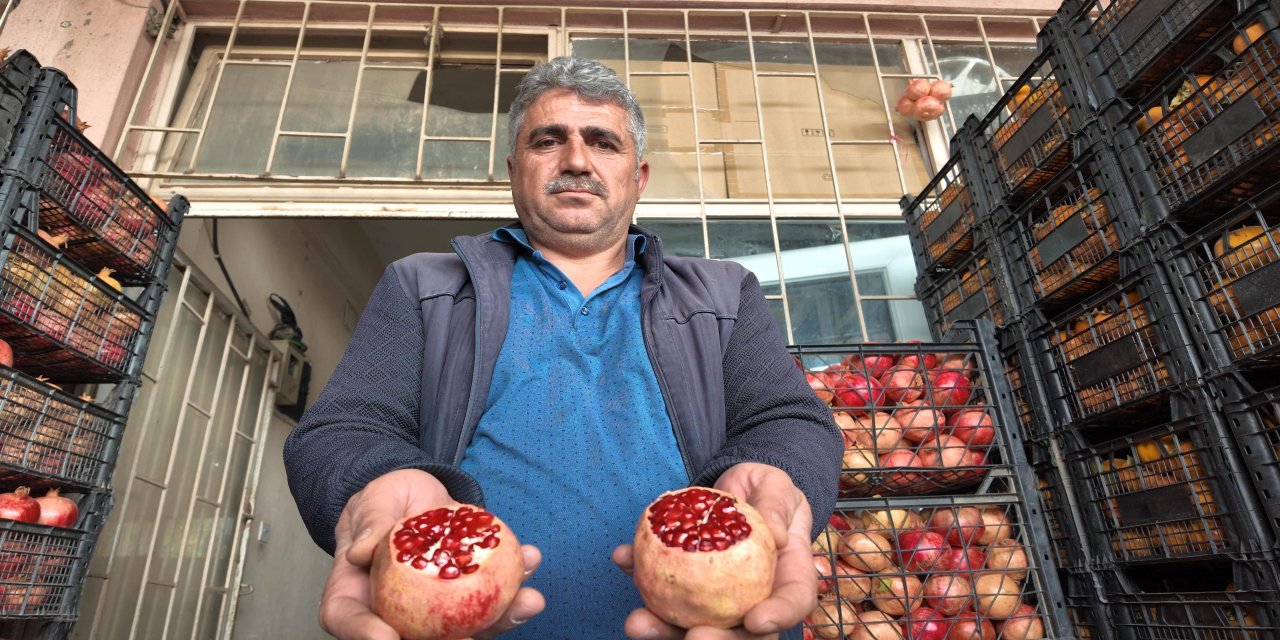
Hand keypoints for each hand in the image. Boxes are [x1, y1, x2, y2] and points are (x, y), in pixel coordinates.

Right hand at [318, 469, 545, 638]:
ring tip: (528, 600)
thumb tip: (361, 551)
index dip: (365, 636)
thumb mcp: (372, 502)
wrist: (414, 497)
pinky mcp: (469, 592)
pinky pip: (494, 595)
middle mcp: (396, 613)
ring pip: (467, 627)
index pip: (351, 624)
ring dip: (502, 618)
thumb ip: (369, 523)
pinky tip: (531, 560)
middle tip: (472, 638)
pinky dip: (516, 580)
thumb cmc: (382, 504)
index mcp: (355, 597)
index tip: (390, 638)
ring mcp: (437, 609)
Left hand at [612, 463, 817, 638]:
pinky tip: (622, 559)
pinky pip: (661, 587)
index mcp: (788, 579)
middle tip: (692, 637)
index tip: (753, 620)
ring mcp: (717, 598)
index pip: (791, 606)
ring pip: (693, 625)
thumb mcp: (778, 488)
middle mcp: (755, 598)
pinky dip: (639, 575)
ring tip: (637, 622)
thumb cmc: (768, 492)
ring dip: (663, 629)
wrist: (739, 488)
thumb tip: (775, 535)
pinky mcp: (685, 583)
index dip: (776, 620)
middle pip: (739, 634)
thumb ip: (777, 508)